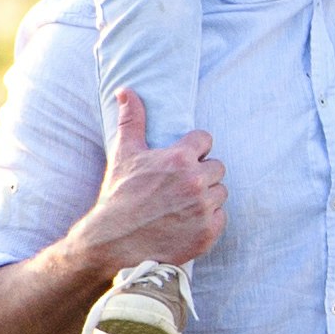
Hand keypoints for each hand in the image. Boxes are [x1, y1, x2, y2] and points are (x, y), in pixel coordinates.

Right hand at [76, 87, 227, 266]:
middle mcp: (196, 182)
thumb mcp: (124, 154)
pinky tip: (187, 222)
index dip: (194, 150)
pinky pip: (221, 218)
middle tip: (179, 186)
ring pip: (220, 193)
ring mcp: (203, 209)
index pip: (206, 140)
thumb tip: (126, 90)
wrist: (113, 243)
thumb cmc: (118, 196)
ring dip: (206, 197)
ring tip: (182, 204)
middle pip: (217, 168)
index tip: (181, 161)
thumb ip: (132, 120)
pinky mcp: (208, 233)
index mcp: (179, 159)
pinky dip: (208, 220)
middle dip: (201, 174)